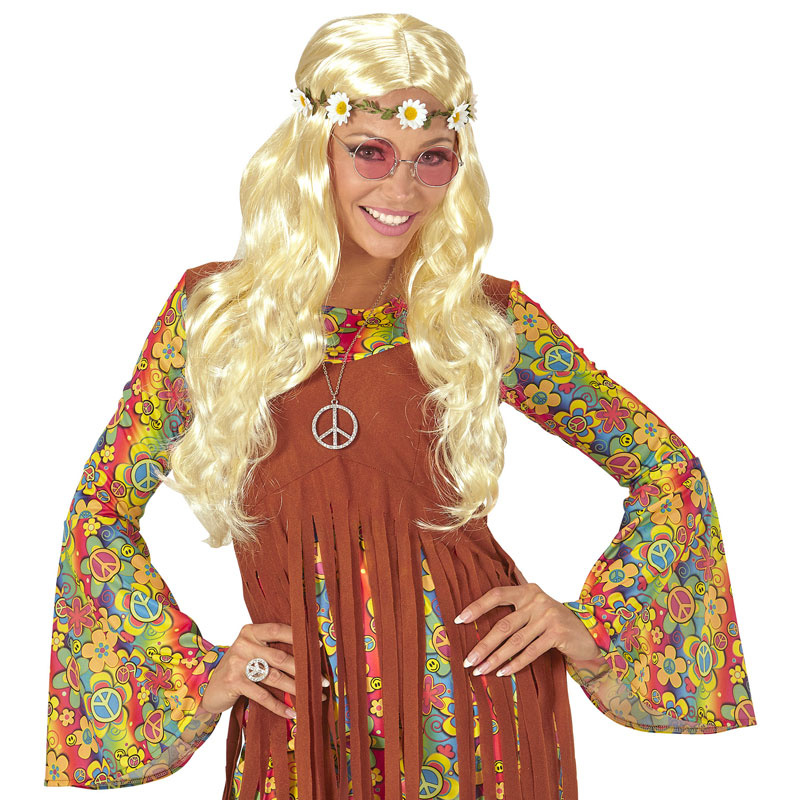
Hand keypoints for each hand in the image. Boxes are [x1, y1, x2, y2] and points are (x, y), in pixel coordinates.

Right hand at [198, 622, 329, 718]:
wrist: (209, 688)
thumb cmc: (238, 667)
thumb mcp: (251, 651)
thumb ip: (271, 648)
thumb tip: (308, 654)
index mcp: (250, 631)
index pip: (279, 630)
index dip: (300, 637)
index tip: (319, 647)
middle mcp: (244, 644)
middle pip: (281, 657)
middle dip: (305, 670)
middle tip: (324, 680)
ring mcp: (238, 663)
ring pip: (275, 677)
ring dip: (297, 689)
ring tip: (314, 696)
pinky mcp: (235, 683)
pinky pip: (263, 695)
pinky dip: (279, 706)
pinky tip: (292, 712)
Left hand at [454, 582, 603, 677]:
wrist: (587, 632)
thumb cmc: (552, 622)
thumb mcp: (535, 609)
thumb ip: (514, 610)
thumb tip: (478, 622)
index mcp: (527, 590)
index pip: (496, 595)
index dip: (477, 606)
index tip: (459, 620)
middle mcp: (536, 599)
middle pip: (503, 624)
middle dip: (483, 645)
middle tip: (468, 660)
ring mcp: (548, 616)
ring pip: (515, 641)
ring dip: (495, 658)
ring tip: (480, 670)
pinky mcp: (557, 633)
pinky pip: (531, 651)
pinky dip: (515, 663)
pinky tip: (502, 672)